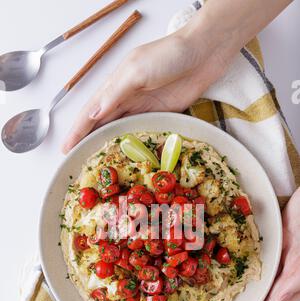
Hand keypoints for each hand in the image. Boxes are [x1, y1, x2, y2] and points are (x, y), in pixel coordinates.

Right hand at [62, 19, 231, 153]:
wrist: (204, 53)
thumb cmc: (169, 55)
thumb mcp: (137, 70)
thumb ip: (116, 93)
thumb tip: (93, 115)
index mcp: (115, 85)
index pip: (90, 112)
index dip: (77, 131)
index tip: (66, 149)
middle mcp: (126, 99)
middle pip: (102, 125)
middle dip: (89, 143)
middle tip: (80, 163)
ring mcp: (144, 109)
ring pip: (120, 132)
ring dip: (110, 147)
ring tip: (100, 166)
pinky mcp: (161, 116)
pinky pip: (142, 134)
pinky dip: (134, 147)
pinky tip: (129, 158)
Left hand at [241, 187, 299, 300]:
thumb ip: (295, 279)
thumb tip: (279, 300)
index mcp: (294, 278)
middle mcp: (285, 272)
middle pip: (267, 298)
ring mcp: (278, 260)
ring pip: (263, 283)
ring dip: (250, 294)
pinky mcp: (271, 247)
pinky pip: (258, 264)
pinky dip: (247, 272)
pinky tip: (238, 274)